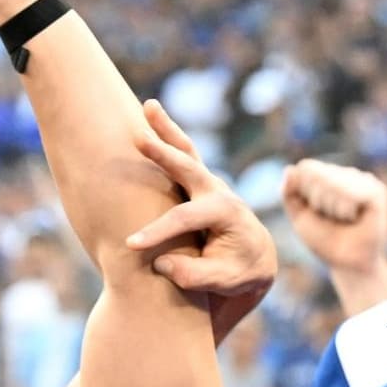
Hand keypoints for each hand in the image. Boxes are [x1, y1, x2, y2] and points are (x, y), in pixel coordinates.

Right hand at [122, 100, 276, 341]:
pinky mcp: (198, 183)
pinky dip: (166, 137)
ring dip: (166, 129)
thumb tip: (160, 263)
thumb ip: (194, 274)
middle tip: (138, 137)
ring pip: (186, 151)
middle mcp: (218, 191)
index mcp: (226, 213)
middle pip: (189, 166)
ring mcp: (209, 183)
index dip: (158, 231)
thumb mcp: (224, 281)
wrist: (255, 259)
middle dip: (163, 153)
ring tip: (148, 106)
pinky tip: (147, 119)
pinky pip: (182, 155)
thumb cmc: (239, 273)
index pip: (186, 218)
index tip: (131, 246)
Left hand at [281, 160, 386, 276]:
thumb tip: (290, 169)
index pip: (305, 170)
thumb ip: (290, 193)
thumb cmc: (323, 239)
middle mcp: (345, 173)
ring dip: (334, 209)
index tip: (315, 212)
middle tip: (331, 218)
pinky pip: (352, 193)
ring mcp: (362, 180)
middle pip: (319, 176)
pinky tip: (355, 218)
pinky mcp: (376, 190)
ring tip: (344, 219)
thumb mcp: (299, 216)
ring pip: (334, 184)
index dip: (305, 195)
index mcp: (326, 175)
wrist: (345, 262)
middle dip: (319, 202)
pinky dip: (347, 210)